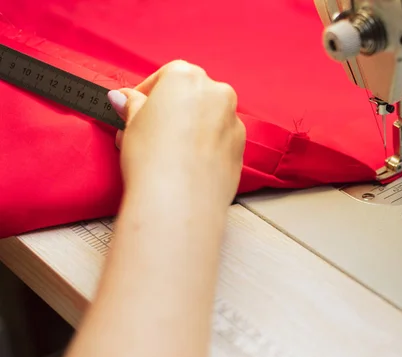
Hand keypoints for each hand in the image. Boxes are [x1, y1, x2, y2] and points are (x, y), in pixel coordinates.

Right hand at [108, 60, 245, 210]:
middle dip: (170, 111)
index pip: (166, 76)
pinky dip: (205, 148)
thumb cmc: (153, 158)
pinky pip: (218, 141)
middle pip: (191, 96)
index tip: (134, 109)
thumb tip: (125, 99)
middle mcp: (218, 94)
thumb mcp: (131, 124)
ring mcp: (233, 122)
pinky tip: (186, 166)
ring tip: (166, 153)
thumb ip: (132, 105)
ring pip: (207, 119)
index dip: (147, 94)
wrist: (179, 201)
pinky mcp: (241, 149)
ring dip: (190, 129)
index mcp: (188, 77)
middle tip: (147, 132)